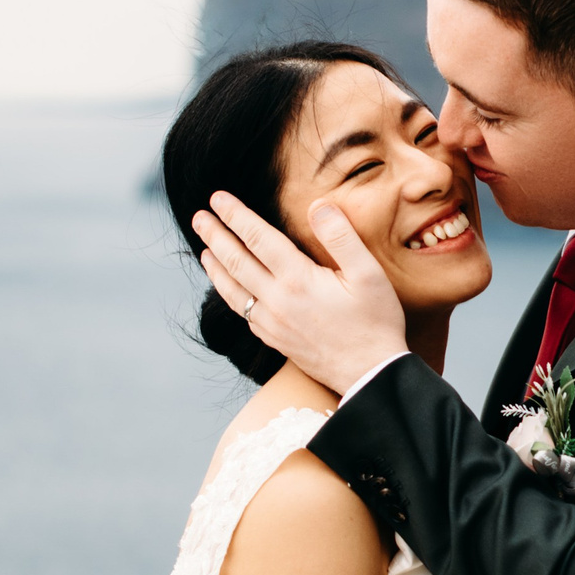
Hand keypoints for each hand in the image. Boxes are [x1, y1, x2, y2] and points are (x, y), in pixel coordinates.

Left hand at [192, 193, 407, 392]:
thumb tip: (317, 206)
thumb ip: (341, 237)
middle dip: (215, 236)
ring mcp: (272, 324)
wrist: (371, 376)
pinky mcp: (274, 340)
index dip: (236, 215)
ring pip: (232, 290)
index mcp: (298, 280)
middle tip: (198, 217)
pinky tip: (228, 287)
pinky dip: (228, 293)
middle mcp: (277, 302)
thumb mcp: (369, 274)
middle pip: (236, 262)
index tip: (218, 198)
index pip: (258, 238)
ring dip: (215, 267)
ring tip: (203, 249)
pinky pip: (242, 312)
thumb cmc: (375, 323)